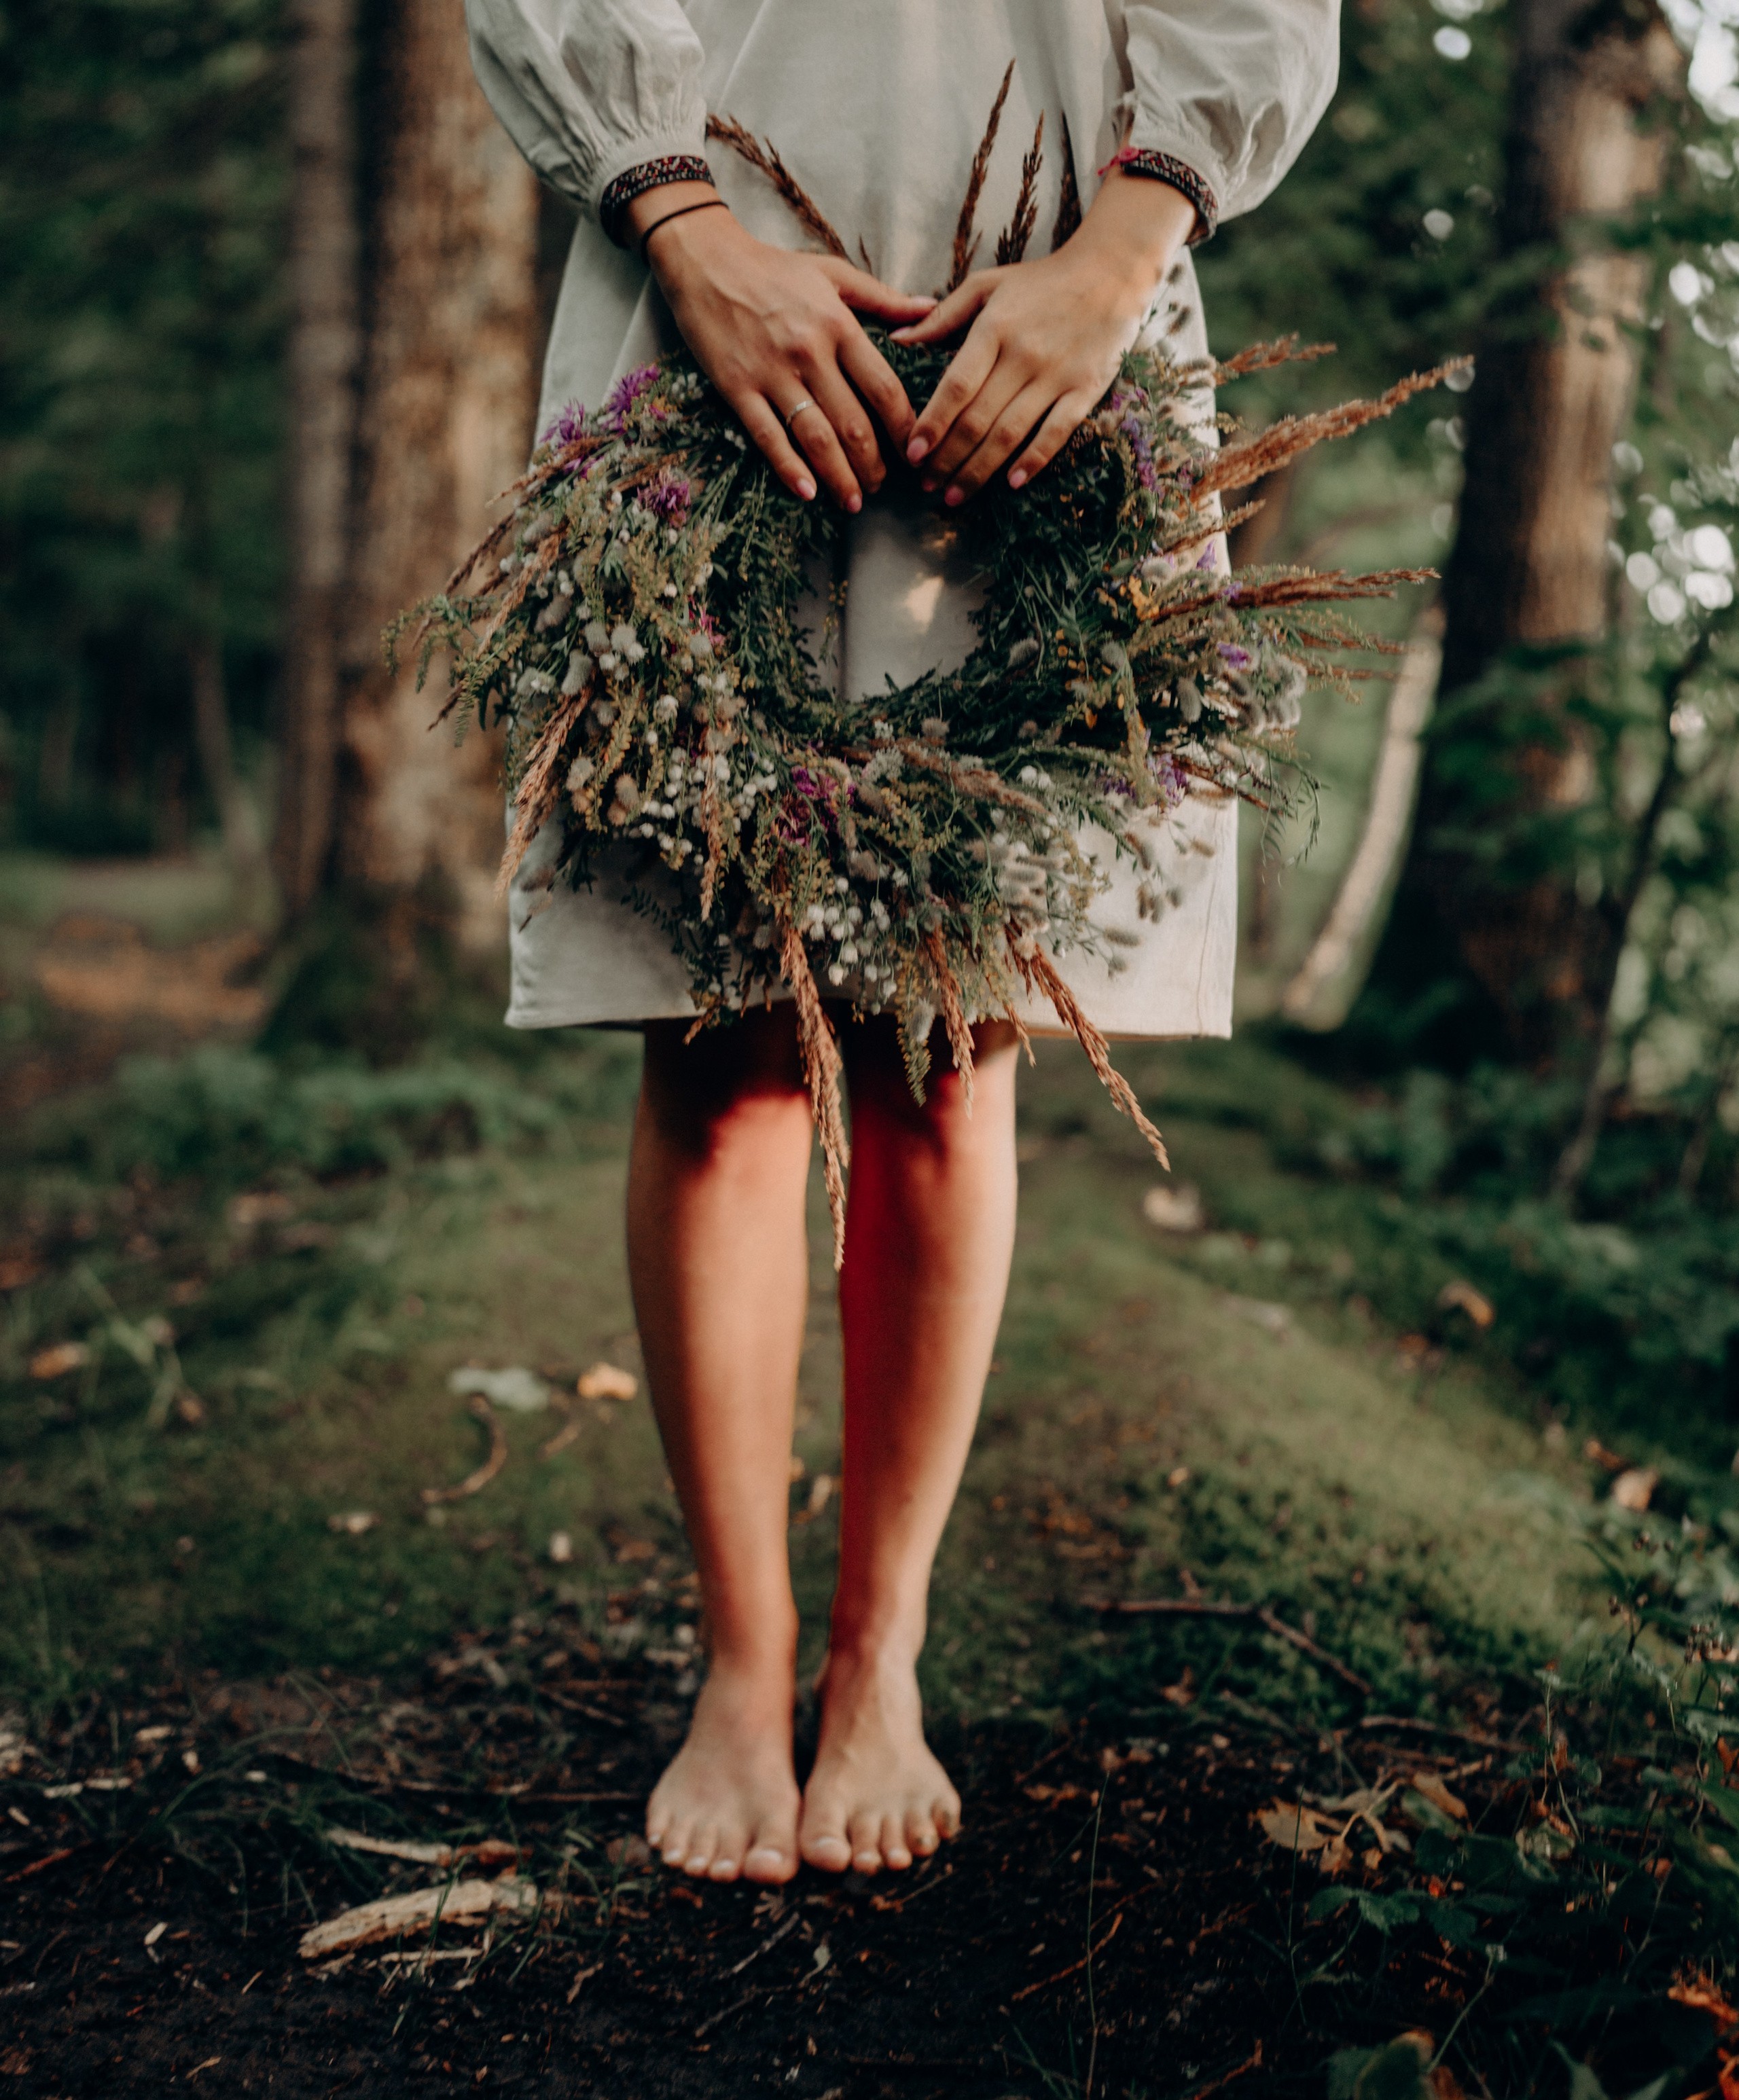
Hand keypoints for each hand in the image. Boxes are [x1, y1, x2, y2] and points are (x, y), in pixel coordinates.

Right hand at [630, 182, 936, 509]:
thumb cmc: (772, 268)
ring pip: (815, 438)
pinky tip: (807, 492)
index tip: (914, 451)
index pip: (883, 388)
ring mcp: (771, 373)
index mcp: (838, 325)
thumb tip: (931, 310)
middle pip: (853, 423)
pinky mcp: (737, 387)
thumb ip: (883, 298)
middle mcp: (809, 352)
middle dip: (873, 464)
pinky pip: (768, 436)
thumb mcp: (833, 273)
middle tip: (881, 485)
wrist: (705, 260)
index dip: (904, 427)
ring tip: (853, 500)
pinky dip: (789, 468)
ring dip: (839, 476)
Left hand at [892, 171, 1196, 503]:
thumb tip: (898, 339)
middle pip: (978, 419)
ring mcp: (1057, 375)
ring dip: (979, 470)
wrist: (1111, 272)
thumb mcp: (988, 286)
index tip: (912, 453)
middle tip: (927, 484)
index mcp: (994, 328)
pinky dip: (1033, 460)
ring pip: (1010, 433)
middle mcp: (1023, 355)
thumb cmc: (1041, 282)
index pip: (956, 386)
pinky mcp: (1086, 389)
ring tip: (955, 495)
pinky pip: (1056, 432)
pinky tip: (1011, 484)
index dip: (932, 424)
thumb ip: (942, 316)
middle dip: (947, 458)